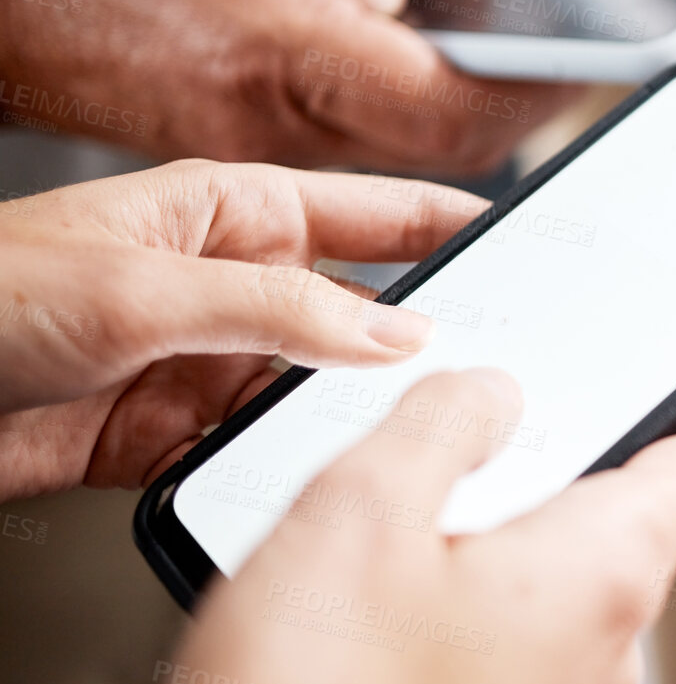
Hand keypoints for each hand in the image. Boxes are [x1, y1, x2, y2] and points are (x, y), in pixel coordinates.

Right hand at [0, 0, 568, 170]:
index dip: (533, 75)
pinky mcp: (281, 156)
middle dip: (543, 98)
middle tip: (613, 50)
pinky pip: (394, 151)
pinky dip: (457, 115)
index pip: (439, 90)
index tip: (604, 45)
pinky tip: (497, 71)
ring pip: (432, 155)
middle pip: (456, 137)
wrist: (6, 10)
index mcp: (269, 46)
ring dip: (510, 112)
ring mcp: (283, 153)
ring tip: (575, 55)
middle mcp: (285, 121)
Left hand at [0, 160, 482, 499]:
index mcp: (228, 211)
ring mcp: (207, 361)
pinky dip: (297, 465)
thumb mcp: (145, 286)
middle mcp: (231, 284)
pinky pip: (266, 449)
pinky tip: (324, 474)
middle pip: (359, 308)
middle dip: (423, 334)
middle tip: (497, 357)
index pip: (368, 209)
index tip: (522, 233)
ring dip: (357, 411)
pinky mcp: (177, 434)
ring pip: (320, 387)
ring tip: (415, 428)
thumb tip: (395, 332)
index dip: (446, 218)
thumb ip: (280, 309)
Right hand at [150, 371, 675, 683]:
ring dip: (494, 546)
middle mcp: (603, 656)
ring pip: (555, 592)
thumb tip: (487, 392)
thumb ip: (441, 425)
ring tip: (395, 531)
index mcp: (602, 576)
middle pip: (622, 524)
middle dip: (550, 470)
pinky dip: (465, 615)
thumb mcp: (361, 515)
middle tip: (464, 440)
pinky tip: (377, 615)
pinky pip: (511, 654)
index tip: (646, 373)